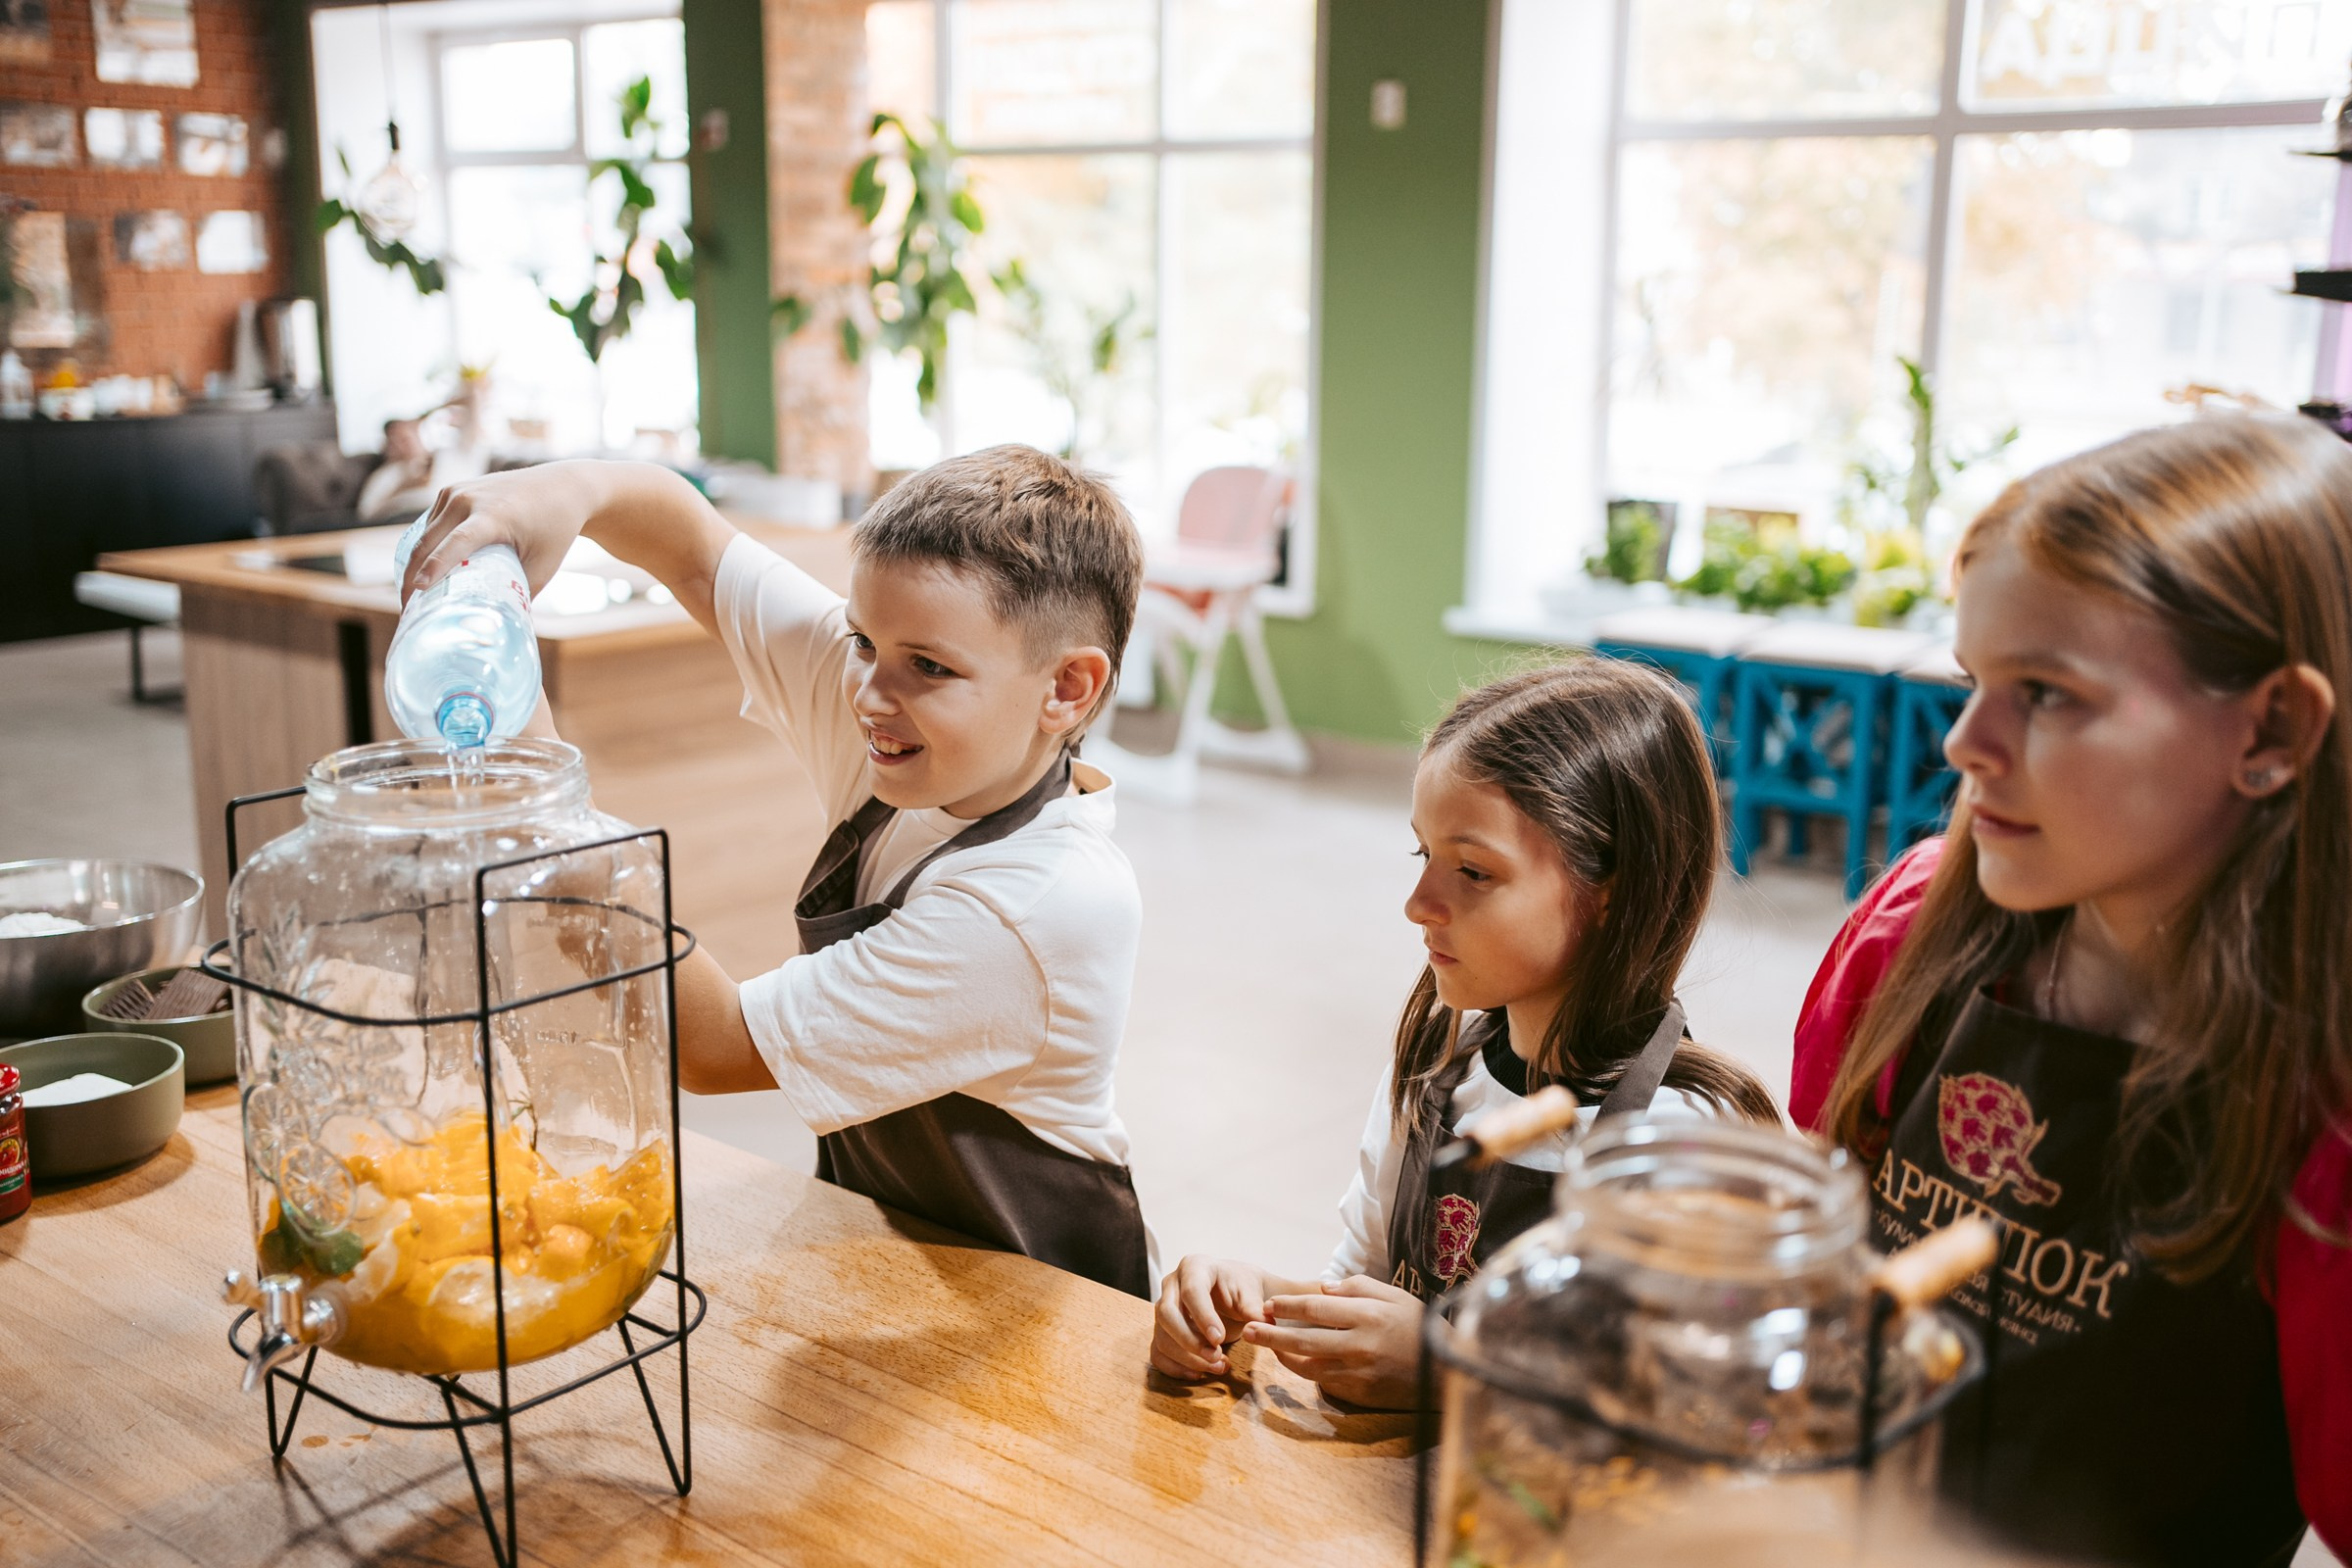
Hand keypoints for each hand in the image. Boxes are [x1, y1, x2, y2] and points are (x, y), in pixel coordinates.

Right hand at [400, 460, 611, 603]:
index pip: (457, 542)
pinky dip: (423, 548)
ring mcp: (457, 491)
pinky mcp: (452, 491)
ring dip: (412, 564)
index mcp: (494, 515)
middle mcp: (469, 499)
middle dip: (412, 577)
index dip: (436, 566)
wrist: (563, 486)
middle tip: (408, 612)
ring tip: (410, 598)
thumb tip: (499, 625)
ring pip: (424, 534)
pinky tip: (418, 572)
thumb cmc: (556, 529)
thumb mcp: (544, 565)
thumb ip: (520, 593)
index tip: (418, 590)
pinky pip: (430, 524)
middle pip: (429, 541)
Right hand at [1150, 1256, 1282, 1379]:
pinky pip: (1158, 1353)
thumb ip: (1255, 1309)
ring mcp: (1163, 1308)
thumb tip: (1262, 1325)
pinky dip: (1175, 1368)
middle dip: (1190, 1341)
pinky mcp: (1162, 1331)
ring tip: (1218, 1366)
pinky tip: (1199, 1373)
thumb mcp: (1251, 1294)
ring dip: (1187, 1358)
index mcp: (1194, 1267)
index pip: (1191, 1291)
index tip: (1219, 1339)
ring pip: (1162, 1337)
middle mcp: (1172, 1285)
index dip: (1203, 1317)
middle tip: (1216, 1356)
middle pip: (1167, 1314)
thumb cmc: (1241, 1288)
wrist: (1235, 1294)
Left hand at [1240, 1275, 1424, 1408]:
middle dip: (1272, 1335)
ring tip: (1267, 1347)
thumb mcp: (1394, 1295)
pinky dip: (1307, 1372)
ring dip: (1283, 1357)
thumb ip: (1357, 1287)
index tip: (1269, 1305)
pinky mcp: (1360, 1394)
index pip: (1315, 1309)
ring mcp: (1358, 1373)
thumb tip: (1323, 1288)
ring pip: (1308, 1366)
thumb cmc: (1418, 1326)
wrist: (1445, 1370)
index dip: (1288, 1307)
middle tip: (1249, 1330)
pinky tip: (1296, 1363)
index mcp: (1367, 1315)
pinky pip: (1325, 1383)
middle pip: (1303, 1340)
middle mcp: (1359, 1345)